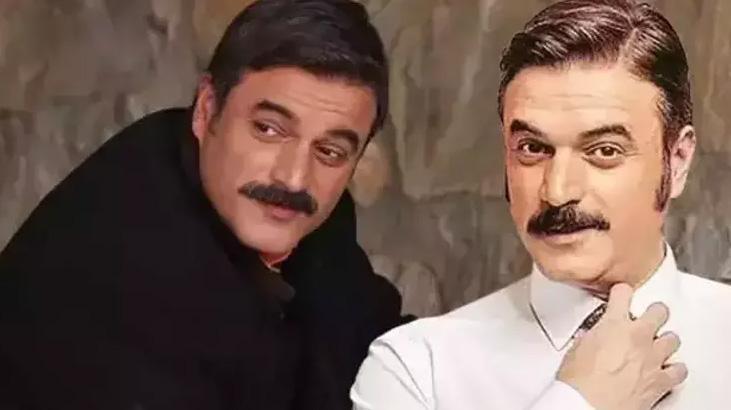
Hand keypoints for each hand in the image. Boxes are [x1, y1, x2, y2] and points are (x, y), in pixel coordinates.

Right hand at [556, 283, 686, 409]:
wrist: (588, 407)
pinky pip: (679, 370)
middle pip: (659, 311)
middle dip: (654, 313)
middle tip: (648, 317)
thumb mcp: (576, 350)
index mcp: (614, 324)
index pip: (624, 293)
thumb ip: (590, 338)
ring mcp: (652, 358)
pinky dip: (675, 369)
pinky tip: (667, 369)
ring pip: (674, 339)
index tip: (621, 295)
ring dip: (665, 341)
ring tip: (657, 345)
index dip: (622, 293)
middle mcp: (638, 337)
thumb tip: (591, 339)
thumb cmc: (579, 382)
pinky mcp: (661, 381)